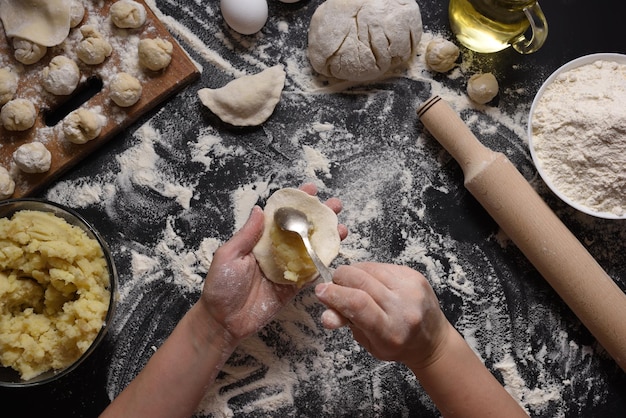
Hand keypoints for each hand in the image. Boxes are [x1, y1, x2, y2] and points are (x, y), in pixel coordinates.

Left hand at [198, 184, 346, 345]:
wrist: (224, 321)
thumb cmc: (220, 286)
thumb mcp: (229, 255)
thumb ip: (247, 234)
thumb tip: (261, 209)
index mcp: (259, 240)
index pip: (281, 216)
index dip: (296, 202)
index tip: (311, 190)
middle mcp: (275, 251)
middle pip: (300, 229)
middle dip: (319, 217)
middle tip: (335, 206)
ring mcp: (285, 268)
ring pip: (310, 249)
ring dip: (326, 238)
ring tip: (341, 228)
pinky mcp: (292, 287)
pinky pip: (310, 274)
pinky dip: (323, 264)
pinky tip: (335, 253)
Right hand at [315, 262, 448, 367]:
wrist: (431, 340)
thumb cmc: (397, 344)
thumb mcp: (368, 343)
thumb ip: (347, 324)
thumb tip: (326, 314)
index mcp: (390, 331)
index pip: (357, 304)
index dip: (334, 294)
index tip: (321, 292)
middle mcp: (403, 308)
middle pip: (360, 280)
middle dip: (339, 279)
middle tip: (334, 287)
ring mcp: (410, 289)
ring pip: (368, 268)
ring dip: (352, 274)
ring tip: (352, 286)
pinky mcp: (413, 275)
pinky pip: (380, 265)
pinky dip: (367, 271)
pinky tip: (369, 282)